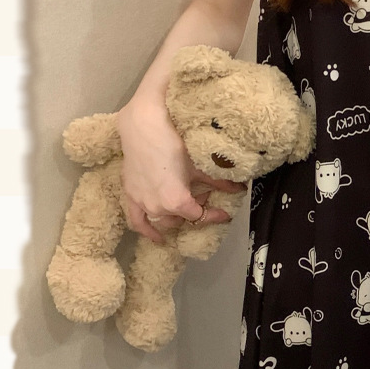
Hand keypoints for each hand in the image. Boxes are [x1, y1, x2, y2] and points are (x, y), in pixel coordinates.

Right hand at [117, 97, 248, 244]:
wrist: (143, 129)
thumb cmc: (173, 145)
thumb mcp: (197, 166)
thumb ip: (218, 182)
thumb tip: (239, 188)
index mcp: (177, 202)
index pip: (199, 216)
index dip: (213, 215)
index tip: (224, 213)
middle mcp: (159, 208)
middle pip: (181, 217)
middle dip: (194, 208)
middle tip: (202, 194)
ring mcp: (143, 204)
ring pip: (163, 220)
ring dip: (176, 215)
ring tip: (184, 204)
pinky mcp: (130, 196)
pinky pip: (138, 221)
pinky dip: (148, 231)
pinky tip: (157, 238)